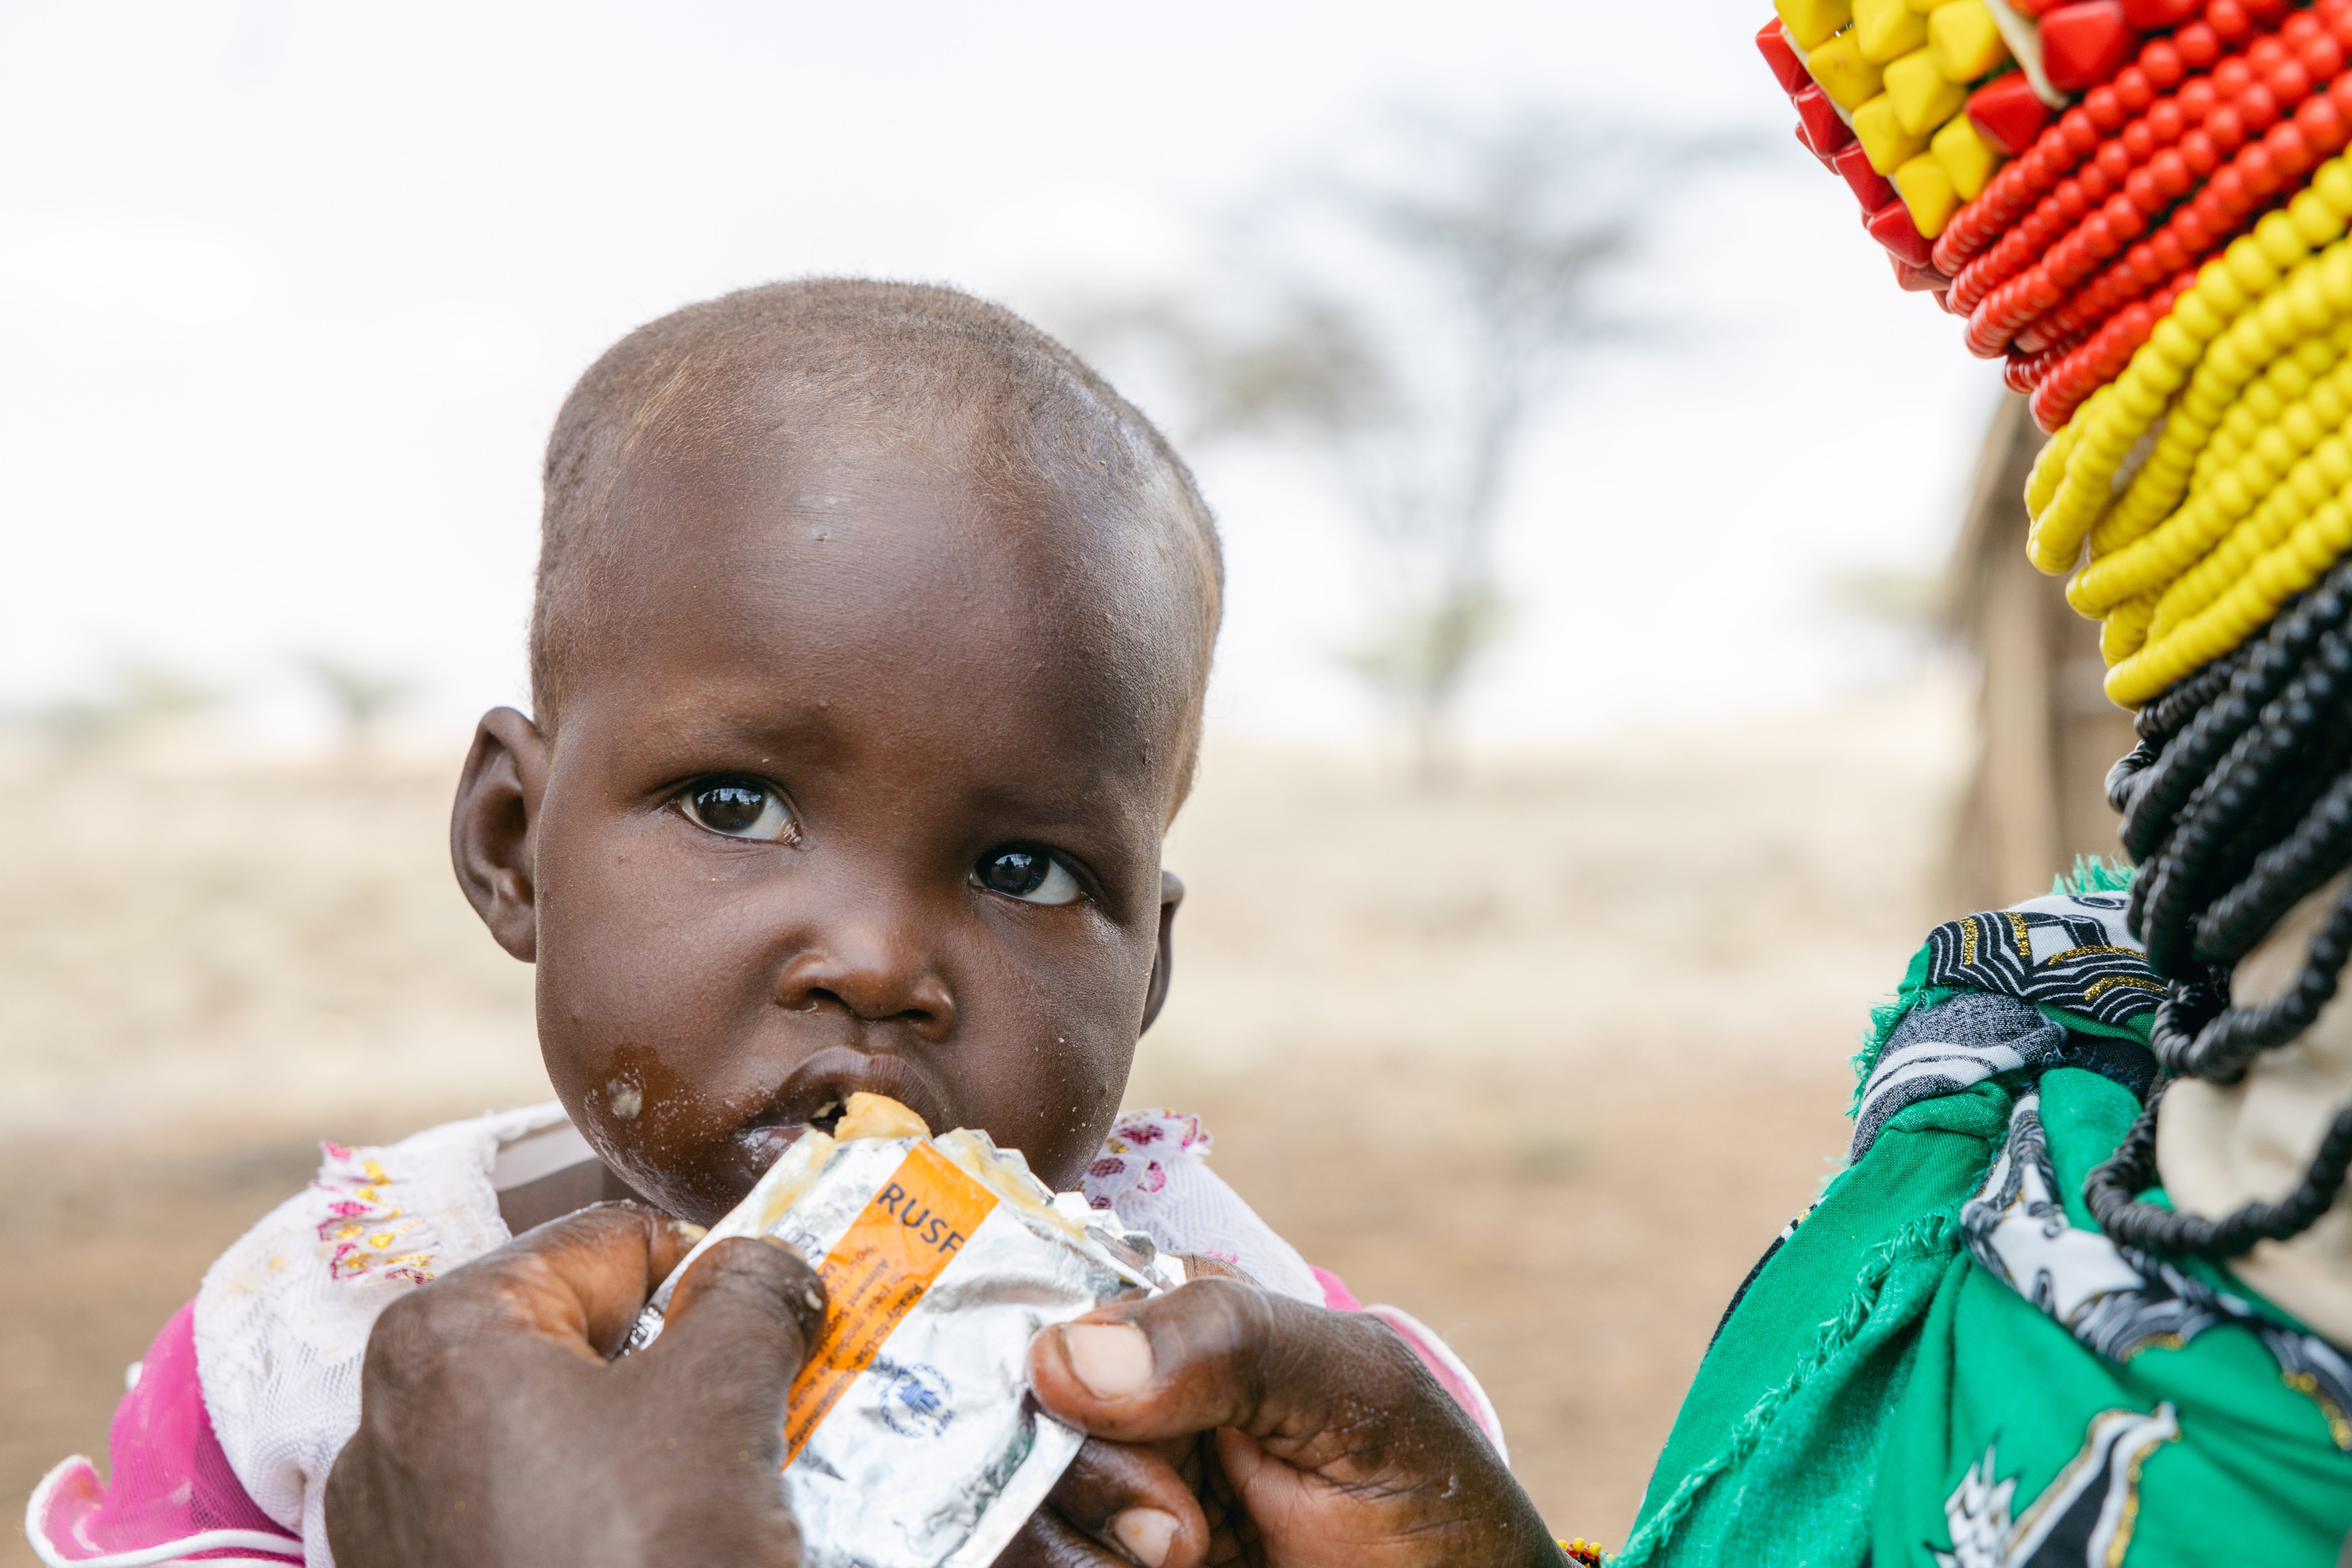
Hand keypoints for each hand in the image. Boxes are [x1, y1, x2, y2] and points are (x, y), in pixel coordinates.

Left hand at [324, 1201, 825, 1567]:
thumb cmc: (641, 1561)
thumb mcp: (722, 1398)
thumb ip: (749, 1296)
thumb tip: (761, 1267)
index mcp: (446, 1333)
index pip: (612, 1242)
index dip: (707, 1278)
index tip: (766, 1336)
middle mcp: (390, 1417)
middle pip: (577, 1340)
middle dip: (675, 1370)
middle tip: (752, 1419)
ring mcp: (395, 1520)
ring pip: (554, 1432)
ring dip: (643, 1448)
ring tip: (708, 1499)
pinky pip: (522, 1513)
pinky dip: (593, 1517)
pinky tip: (646, 1552)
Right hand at [1025, 1277, 1561, 1567]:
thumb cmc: (1433, 1511)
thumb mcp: (1359, 1395)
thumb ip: (1229, 1343)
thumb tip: (1061, 1355)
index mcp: (1183, 1331)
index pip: (1052, 1297)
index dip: (1054, 1355)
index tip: (1099, 1409)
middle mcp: (1128, 1408)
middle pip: (1011, 1410)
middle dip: (1083, 1475)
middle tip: (1186, 1537)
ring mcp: (1106, 1504)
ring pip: (997, 1503)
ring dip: (1067, 1548)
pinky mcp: (1097, 1561)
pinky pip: (1012, 1557)